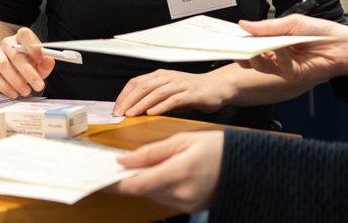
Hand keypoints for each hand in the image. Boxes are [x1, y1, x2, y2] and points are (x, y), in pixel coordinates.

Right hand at [0, 27, 55, 97]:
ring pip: (4, 65)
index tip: (40, 59)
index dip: (32, 46)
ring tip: (27, 91)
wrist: (10, 66)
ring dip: (16, 81)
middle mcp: (8, 44)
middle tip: (38, 85)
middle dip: (28, 72)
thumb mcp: (40, 62)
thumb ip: (46, 62)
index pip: (24, 34)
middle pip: (15, 55)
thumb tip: (48, 60)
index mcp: (22, 38)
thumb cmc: (28, 62)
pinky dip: (5, 87)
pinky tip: (14, 93)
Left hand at [108, 131, 223, 212]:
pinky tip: (153, 175)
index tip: (98, 179)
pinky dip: (155, 187)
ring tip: (132, 169)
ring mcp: (187, 204)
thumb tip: (125, 160)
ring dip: (141, 183)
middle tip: (111, 169)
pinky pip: (164, 198)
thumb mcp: (183, 140)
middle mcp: (182, 193)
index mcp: (179, 172)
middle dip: (125, 181)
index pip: (136, 184)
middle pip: (142, 191)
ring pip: (152, 195)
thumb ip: (152, 152)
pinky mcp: (190, 208)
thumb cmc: (217, 147)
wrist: (249, 164)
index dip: (114, 184)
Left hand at [114, 69, 231, 116]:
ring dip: (142, 104)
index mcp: (161, 76)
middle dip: (129, 100)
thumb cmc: (193, 93)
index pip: (137, 83)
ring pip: (157, 92)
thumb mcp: (170, 94)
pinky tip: (153, 113)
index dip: (124, 95)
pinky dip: (162, 106)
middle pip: (144, 86)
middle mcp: (169, 78)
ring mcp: (181, 84)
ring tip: (131, 114)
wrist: (219, 87)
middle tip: (119, 114)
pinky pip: (174, 99)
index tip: (115, 109)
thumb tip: (134, 112)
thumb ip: (155, 100)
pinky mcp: (192, 93)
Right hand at [237, 15, 347, 81]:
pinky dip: (279, 58)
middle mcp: (275, 55)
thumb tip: (243, 24)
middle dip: (241, 52)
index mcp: (272, 42)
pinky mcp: (294, 75)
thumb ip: (267, 26)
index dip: (239, 41)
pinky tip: (280, 49)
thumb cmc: (319, 31)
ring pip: (262, 66)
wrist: (343, 43)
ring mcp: (283, 67)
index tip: (226, 36)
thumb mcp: (291, 22)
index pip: (251, 43)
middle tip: (231, 46)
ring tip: (252, 48)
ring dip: (256, 57)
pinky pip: (281, 68)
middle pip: (252, 57)